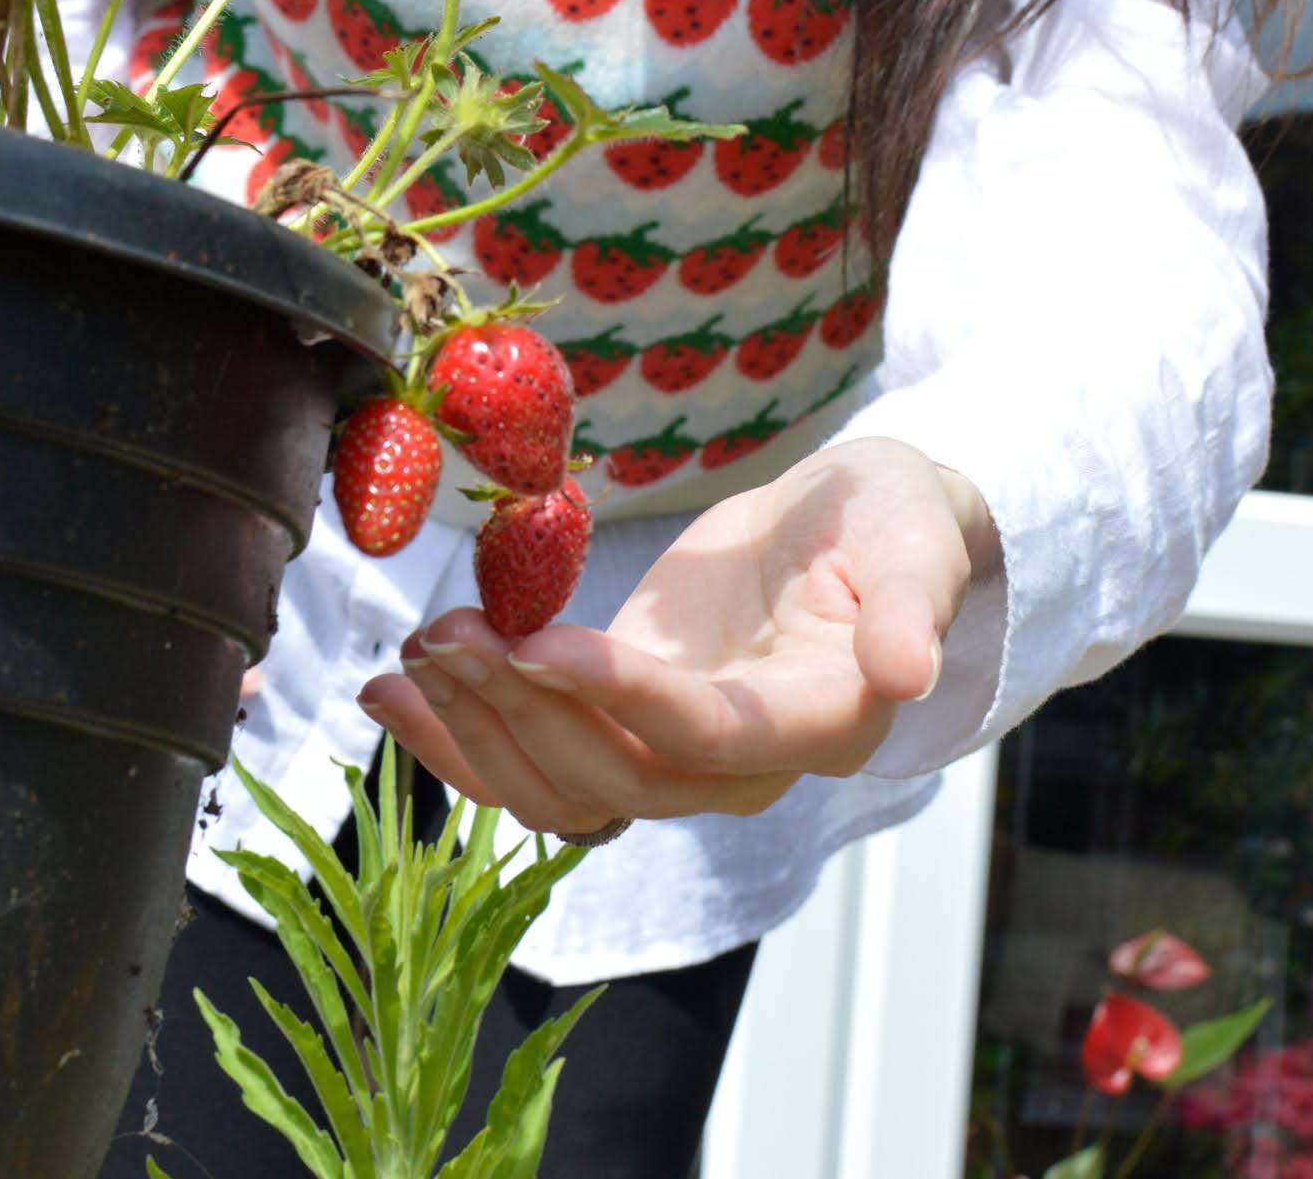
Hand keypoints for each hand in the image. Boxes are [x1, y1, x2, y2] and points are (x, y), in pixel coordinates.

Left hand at [356, 437, 998, 834]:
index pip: (707, 736)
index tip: (532, 642)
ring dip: (475, 737)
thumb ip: (912, 604)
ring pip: (563, 792)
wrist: (860, 529)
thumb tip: (909, 672)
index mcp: (819, 723)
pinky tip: (395, 694)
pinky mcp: (622, 725)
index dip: (618, 699)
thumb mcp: (917, 536)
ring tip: (408, 661)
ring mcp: (675, 755)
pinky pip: (537, 765)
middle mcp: (742, 766)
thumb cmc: (894, 520)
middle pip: (617, 779)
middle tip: (445, 633)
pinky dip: (462, 743)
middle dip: (520, 712)